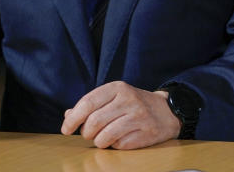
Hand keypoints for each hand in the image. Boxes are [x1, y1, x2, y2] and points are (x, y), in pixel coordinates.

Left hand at [61, 81, 180, 148]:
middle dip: (86, 133)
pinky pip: (119, 145)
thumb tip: (68, 115)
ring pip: (104, 137)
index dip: (73, 119)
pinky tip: (122, 138)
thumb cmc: (133, 105)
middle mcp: (129, 99)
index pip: (87, 103)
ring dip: (99, 142)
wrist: (167, 112)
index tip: (66, 129)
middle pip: (93, 122)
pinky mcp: (146, 132)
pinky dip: (115, 145)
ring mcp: (139, 116)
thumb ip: (91, 105)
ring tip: (105, 137)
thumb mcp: (114, 98)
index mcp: (118, 88)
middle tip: (89, 134)